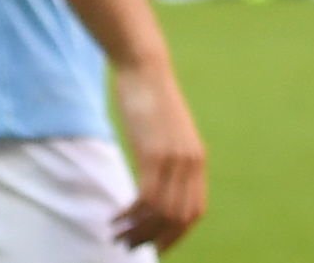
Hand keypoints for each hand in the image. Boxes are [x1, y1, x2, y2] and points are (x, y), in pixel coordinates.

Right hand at [111, 54, 208, 250]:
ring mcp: (174, 159)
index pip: (194, 211)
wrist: (145, 68)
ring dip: (138, 231)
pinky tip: (116, 217)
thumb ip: (168, 160)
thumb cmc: (151, 99)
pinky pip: (146, 199)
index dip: (175, 234)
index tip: (155, 245)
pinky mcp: (154, 154)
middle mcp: (191, 162)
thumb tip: (156, 185)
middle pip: (179, 219)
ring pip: (161, 214)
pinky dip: (130, 216)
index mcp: (197, 159)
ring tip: (117, 235)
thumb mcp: (167, 135)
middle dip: (153, 238)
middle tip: (129, 245)